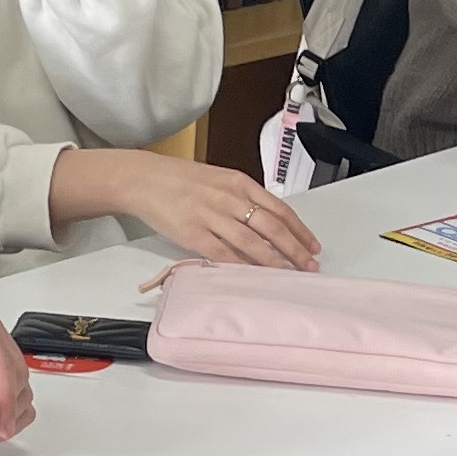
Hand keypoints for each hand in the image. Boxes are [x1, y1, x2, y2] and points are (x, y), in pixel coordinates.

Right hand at [58, 148, 322, 269]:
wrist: (143, 178)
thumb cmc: (179, 179)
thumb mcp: (217, 180)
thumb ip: (242, 198)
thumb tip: (267, 222)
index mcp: (238, 182)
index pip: (279, 208)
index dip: (299, 230)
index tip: (313, 246)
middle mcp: (229, 198)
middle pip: (272, 227)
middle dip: (295, 249)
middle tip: (310, 265)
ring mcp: (211, 216)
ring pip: (252, 242)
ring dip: (274, 261)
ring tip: (290, 274)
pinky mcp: (193, 233)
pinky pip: (223, 254)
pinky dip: (241, 267)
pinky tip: (255, 277)